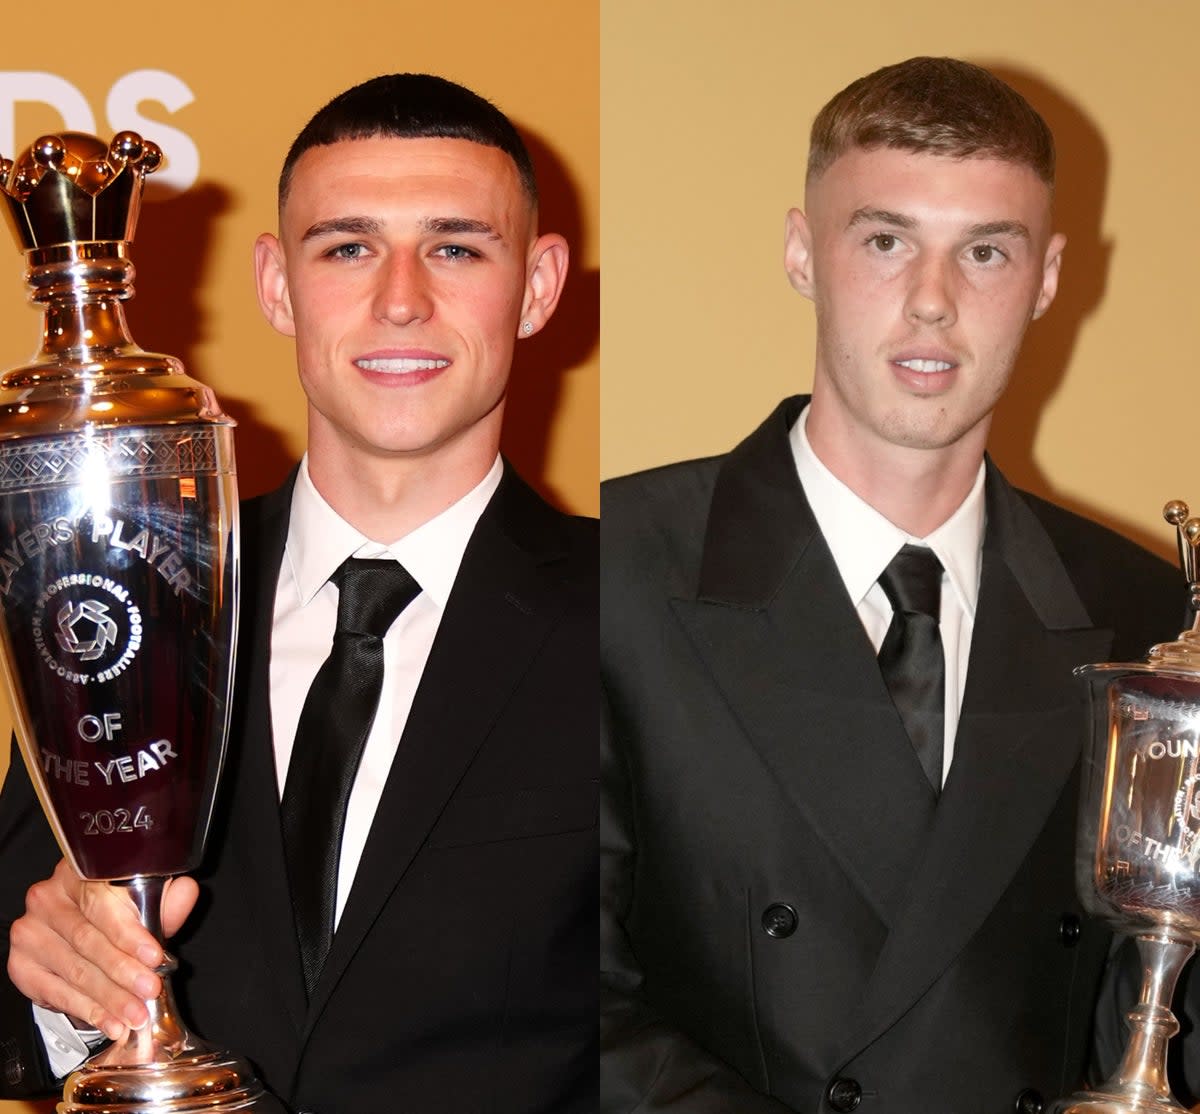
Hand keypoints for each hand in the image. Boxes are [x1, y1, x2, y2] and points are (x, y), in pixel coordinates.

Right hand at [7, 858, 198, 1042]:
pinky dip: (88, 1010)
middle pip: (88, 940)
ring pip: (75, 970)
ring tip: (135, 1014)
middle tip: (150, 991)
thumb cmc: (117, 908)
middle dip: (123, 971)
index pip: (102, 904)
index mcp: (81, 871)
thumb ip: (166, 897)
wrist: (81, 928)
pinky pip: (57, 992)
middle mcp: (48, 897)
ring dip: (109, 998)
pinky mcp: (21, 964)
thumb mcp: (147, 897)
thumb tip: (186, 892)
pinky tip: (111, 1020)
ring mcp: (30, 931)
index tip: (154, 956)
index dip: (129, 933)